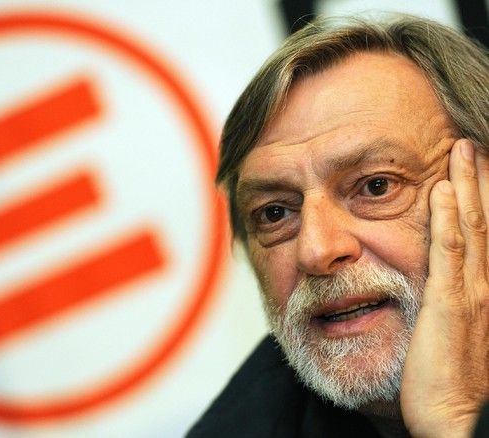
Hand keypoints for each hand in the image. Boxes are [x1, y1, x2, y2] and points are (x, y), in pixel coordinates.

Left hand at [401, 139, 488, 436]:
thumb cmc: (447, 378)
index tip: (476, 170)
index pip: (485, 235)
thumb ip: (453, 300)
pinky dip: (446, 218)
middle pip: (484, 221)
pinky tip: (441, 191)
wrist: (452, 416)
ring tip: (461, 151)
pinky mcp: (450, 302)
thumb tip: (445, 283)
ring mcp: (471, 291)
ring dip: (466, 185)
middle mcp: (485, 285)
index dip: (483, 200)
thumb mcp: (455, 331)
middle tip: (470, 146)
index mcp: (484, 290)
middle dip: (479, 180)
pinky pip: (448, 251)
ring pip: (470, 226)